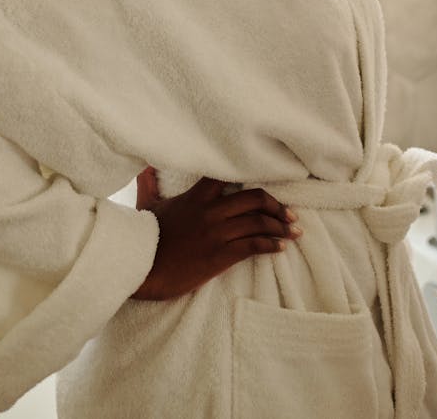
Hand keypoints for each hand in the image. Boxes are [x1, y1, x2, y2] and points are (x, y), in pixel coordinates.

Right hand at [131, 174, 301, 300]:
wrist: (143, 269)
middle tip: (290, 213)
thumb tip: (145, 167)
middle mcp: (211, 211)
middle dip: (276, 206)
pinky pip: (252, 246)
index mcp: (196, 197)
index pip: (227, 176)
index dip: (251, 176)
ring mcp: (217, 233)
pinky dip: (270, 245)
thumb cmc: (145, 238)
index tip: (268, 182)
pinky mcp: (220, 256)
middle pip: (253, 199)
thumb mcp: (147, 206)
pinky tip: (280, 247)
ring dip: (280, 227)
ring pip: (258, 223)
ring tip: (294, 231)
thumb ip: (148, 184)